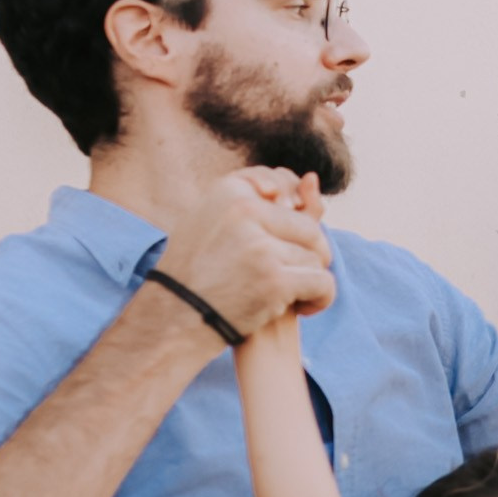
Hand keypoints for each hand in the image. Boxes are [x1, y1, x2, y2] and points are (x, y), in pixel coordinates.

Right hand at [153, 167, 336, 344]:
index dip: (291, 213)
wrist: (174, 318)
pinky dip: (320, 299)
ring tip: (288, 294)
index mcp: (227, 191)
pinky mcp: (274, 279)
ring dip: (309, 279)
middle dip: (308, 253)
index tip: (277, 240)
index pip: (282, 185)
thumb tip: (313, 178)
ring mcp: (260, 245)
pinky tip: (304, 308)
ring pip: (315, 256)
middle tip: (291, 274)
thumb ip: (260, 199)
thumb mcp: (214, 221)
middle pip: (308, 227)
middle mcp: (244, 210)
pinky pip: (322, 282)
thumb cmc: (196, 270)